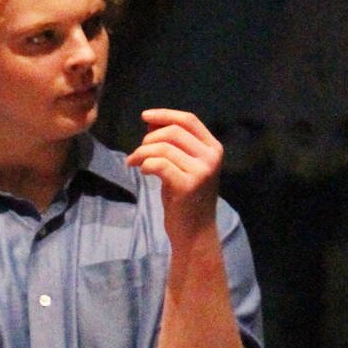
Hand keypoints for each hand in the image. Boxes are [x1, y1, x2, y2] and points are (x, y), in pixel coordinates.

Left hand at [127, 108, 222, 243]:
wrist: (195, 233)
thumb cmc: (187, 200)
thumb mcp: (183, 167)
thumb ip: (172, 144)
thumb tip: (151, 122)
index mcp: (213, 148)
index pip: (188, 120)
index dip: (165, 114)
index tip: (144, 116)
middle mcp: (211, 157)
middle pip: (173, 131)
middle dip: (149, 138)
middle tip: (138, 152)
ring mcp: (201, 171)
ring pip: (163, 148)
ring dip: (142, 152)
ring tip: (133, 162)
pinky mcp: (187, 186)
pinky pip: (159, 164)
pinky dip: (145, 164)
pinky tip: (141, 170)